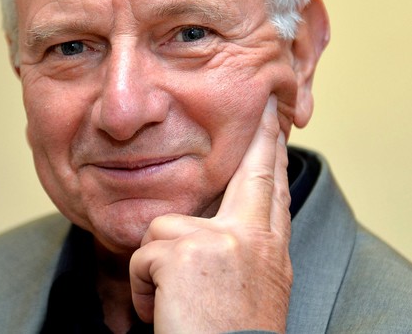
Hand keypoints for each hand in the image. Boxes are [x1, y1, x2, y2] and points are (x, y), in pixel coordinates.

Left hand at [129, 95, 292, 332]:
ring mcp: (219, 240)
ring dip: (157, 270)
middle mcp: (250, 237)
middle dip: (260, 138)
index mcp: (269, 251)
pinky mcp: (183, 250)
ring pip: (163, 227)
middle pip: (254, 175)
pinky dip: (143, 290)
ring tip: (176, 303)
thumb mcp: (255, 289)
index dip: (272, 155)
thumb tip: (233, 225)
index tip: (275, 123)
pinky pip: (142, 256)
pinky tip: (164, 312)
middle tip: (268, 106)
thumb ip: (244, 250)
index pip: (271, 191)